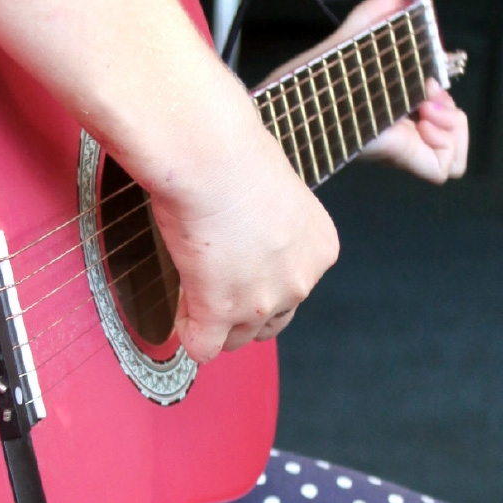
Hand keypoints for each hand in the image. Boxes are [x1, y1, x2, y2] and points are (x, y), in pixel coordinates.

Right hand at [152, 111, 338, 363]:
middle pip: (271, 320)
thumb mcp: (274, 191)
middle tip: (216, 280)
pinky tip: (182, 316)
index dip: (262, 279)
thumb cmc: (234, 155)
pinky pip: (204, 347)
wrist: (210, 155)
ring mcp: (262, 301)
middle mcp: (300, 280)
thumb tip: (251, 230)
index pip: (295, 287)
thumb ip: (272, 226)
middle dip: (243, 307)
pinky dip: (190, 334)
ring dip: (217, 322)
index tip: (240, 265)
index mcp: (320, 247)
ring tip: (194, 291)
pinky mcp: (221, 310)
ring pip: (238, 338)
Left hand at [264, 0, 470, 183]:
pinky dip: (445, 143)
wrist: (277, 107)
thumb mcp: (342, 46)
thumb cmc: (301, 86)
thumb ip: (370, 17)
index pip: (439, 124)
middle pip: (452, 144)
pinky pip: (438, 169)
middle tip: (429, 98)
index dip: (447, 106)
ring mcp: (397, 148)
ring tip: (427, 109)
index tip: (430, 85)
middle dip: (454, 116)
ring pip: (452, 159)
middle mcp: (398, 135)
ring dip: (453, 127)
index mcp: (391, 113)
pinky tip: (423, 120)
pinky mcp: (392, 152)